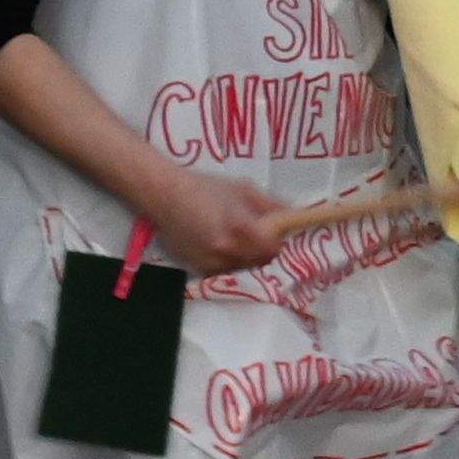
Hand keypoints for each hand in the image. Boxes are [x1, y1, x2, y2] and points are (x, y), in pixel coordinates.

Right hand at [143, 170, 291, 277]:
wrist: (163, 194)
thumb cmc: (205, 186)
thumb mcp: (243, 188)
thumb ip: (271, 205)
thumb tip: (296, 218)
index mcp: (240, 227)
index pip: (273, 250)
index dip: (278, 245)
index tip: (276, 238)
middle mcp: (226, 248)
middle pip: (259, 263)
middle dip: (264, 253)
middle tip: (259, 241)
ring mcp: (209, 260)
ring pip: (241, 269)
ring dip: (245, 260)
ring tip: (239, 244)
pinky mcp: (196, 266)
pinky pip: (222, 272)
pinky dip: (226, 264)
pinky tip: (221, 248)